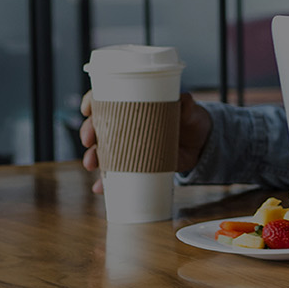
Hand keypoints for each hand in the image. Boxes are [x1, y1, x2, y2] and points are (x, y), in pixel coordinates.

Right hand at [80, 91, 212, 194]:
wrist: (200, 143)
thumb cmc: (190, 119)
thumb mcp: (189, 110)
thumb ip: (187, 105)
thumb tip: (184, 99)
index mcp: (134, 107)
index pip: (107, 100)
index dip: (92, 102)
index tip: (87, 109)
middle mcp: (126, 126)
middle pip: (99, 126)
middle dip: (88, 132)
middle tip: (88, 141)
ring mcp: (128, 146)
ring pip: (102, 150)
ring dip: (92, 157)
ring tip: (91, 164)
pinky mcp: (135, 164)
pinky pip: (115, 174)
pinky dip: (105, 182)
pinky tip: (100, 188)